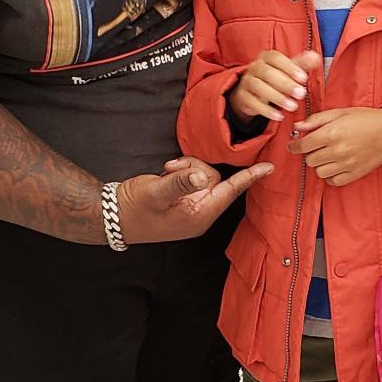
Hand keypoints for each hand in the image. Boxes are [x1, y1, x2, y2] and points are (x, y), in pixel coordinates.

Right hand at [117, 157, 271, 243]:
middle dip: (195, 167)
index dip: (250, 177)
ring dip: (185, 168)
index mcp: (199, 215)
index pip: (231, 191)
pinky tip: (165, 176)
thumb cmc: (133, 207)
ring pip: (203, 175)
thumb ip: (180, 182)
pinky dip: (181, 173)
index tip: (270, 167)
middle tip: (170, 169)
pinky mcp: (184, 200)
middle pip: (215, 177)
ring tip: (165, 173)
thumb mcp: (156, 192)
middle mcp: (200, 212)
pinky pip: (193, 179)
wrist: (112, 215)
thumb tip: (202, 176)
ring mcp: (192, 207)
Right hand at [231, 50, 320, 124]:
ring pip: (259, 87)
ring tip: (293, 107)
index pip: (276, 58)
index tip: (304, 78)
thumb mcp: (287, 70)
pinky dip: (266, 110)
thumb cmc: (274, 77)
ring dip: (277, 97)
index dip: (290, 68)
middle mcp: (255, 67)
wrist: (250, 91)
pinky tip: (279, 116)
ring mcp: (247, 82)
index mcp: (267, 57)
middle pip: (268, 73)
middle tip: (301, 94)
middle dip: (286, 84)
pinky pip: (252, 103)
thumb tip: (315, 56)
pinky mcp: (242, 97)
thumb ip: (301, 64)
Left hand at [289, 106, 381, 184]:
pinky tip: (335, 166)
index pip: (303, 145)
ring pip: (319, 172)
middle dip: (309, 153)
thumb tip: (296, 127)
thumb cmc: (365, 119)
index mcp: (331, 133)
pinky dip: (330, 175)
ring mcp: (346, 165)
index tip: (294, 145)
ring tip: (327, 156)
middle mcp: (337, 151)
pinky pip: (333, 181)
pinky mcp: (354, 174)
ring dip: (319, 165)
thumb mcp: (339, 113)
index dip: (294, 145)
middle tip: (317, 147)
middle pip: (309, 160)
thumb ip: (316, 120)